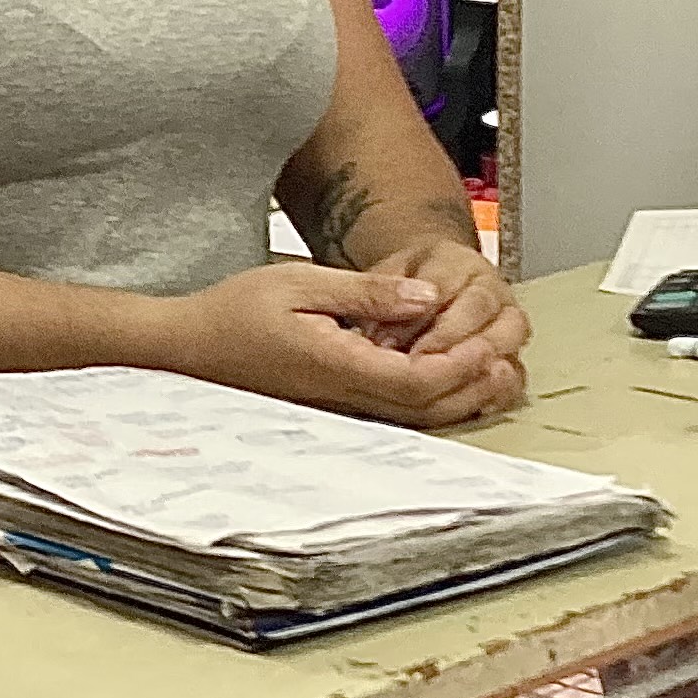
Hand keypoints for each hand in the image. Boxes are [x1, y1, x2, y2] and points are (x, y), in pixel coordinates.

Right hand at [168, 262, 523, 426]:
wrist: (188, 348)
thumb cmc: (236, 311)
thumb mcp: (301, 280)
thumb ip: (366, 292)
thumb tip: (426, 297)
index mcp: (336, 365)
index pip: (416, 379)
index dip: (459, 365)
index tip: (489, 341)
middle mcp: (343, 396)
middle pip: (426, 408)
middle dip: (472, 387)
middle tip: (508, 360)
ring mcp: (339, 407)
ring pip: (414, 417)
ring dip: (459, 397)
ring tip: (493, 370)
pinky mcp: (335, 404)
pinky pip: (395, 410)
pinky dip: (432, 398)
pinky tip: (448, 375)